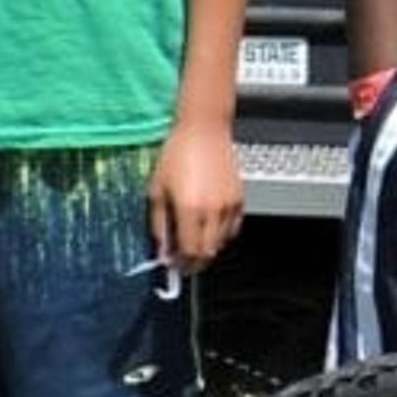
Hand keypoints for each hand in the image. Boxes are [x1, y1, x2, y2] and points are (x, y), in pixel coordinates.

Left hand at [150, 122, 245, 269]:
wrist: (204, 131)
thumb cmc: (176, 155)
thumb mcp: (156, 190)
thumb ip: (159, 225)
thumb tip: (163, 250)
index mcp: (189, 210)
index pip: (190, 253)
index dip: (181, 264)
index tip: (172, 265)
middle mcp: (213, 212)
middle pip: (208, 253)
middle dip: (194, 262)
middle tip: (182, 260)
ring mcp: (229, 206)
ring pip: (221, 243)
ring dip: (207, 248)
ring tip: (194, 240)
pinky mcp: (240, 199)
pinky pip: (232, 228)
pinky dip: (221, 235)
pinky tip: (209, 227)